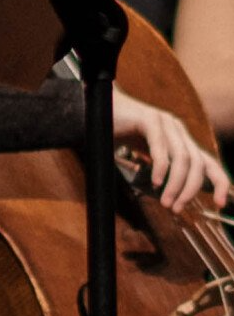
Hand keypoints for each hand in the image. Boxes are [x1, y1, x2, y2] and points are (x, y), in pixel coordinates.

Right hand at [113, 88, 229, 209]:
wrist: (95, 107)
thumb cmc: (116, 133)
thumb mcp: (141, 155)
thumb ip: (157, 169)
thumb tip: (167, 196)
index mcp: (180, 140)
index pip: (208, 163)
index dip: (220, 182)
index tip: (221, 203)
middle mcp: (177, 130)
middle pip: (199, 164)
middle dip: (191, 190)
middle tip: (176, 208)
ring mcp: (165, 122)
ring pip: (183, 158)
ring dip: (177, 184)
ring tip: (166, 202)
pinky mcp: (149, 119)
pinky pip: (161, 147)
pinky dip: (161, 168)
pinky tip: (156, 182)